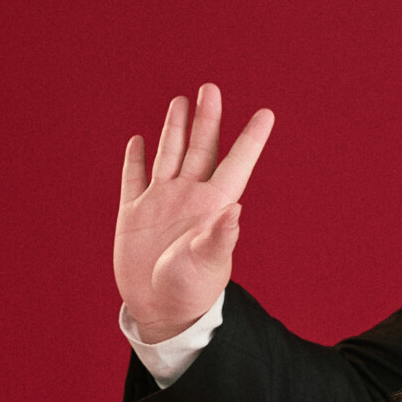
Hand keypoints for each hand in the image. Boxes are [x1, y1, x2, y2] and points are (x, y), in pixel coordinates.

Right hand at [115, 83, 274, 342]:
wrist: (160, 312)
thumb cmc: (191, 292)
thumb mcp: (209, 264)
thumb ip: (221, 237)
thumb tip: (235, 212)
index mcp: (212, 206)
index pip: (236, 163)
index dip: (251, 138)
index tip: (267, 113)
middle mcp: (188, 198)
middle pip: (200, 148)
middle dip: (206, 118)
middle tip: (211, 88)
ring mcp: (161, 204)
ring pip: (169, 155)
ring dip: (175, 128)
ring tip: (181, 101)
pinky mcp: (134, 215)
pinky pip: (134, 178)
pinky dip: (136, 159)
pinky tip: (140, 140)